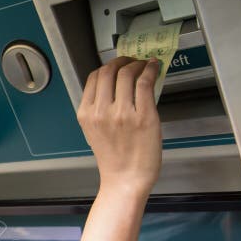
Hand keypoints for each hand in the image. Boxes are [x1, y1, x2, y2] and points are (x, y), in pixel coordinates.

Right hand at [77, 57, 161, 198]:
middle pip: (108, 71)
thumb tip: (116, 85)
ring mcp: (122, 113)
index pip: (93, 78)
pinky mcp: (143, 116)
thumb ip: (99, 109)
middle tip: (132, 61)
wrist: (125, 179)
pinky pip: (145, 83)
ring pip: (127, 73)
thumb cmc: (114, 159)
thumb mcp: (94, 131)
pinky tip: (154, 69)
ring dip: (138, 64)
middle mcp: (101, 111)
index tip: (117, 66)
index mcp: (86, 114)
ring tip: (145, 65)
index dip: (107, 67)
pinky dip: (150, 70)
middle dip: (122, 60)